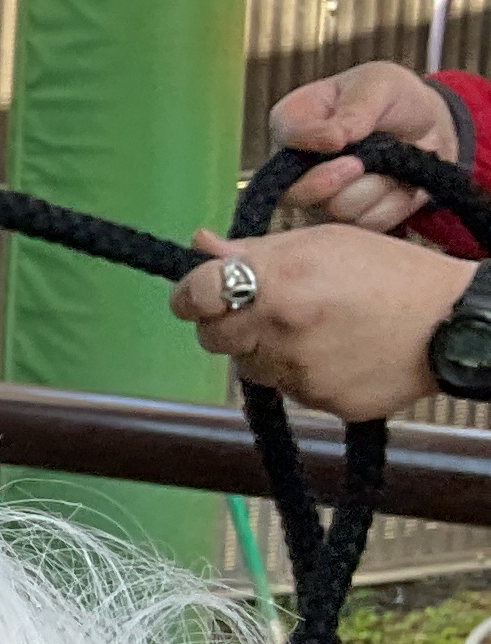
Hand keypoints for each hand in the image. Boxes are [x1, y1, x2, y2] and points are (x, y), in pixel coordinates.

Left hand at [170, 223, 472, 420]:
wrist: (452, 323)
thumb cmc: (389, 273)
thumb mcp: (324, 241)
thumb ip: (254, 249)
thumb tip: (199, 247)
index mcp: (280, 280)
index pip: (196, 293)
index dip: (190, 294)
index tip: (196, 294)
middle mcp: (283, 328)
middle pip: (212, 337)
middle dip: (227, 322)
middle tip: (265, 309)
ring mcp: (299, 371)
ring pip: (248, 365)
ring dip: (264, 348)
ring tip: (313, 328)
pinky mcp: (318, 401)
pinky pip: (285, 389)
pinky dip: (298, 373)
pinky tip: (334, 352)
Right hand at [267, 61, 461, 230]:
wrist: (430, 127)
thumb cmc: (394, 100)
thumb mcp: (380, 84)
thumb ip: (357, 107)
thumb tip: (337, 137)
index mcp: (295, 121)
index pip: (284, 134)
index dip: (309, 140)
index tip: (339, 139)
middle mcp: (296, 166)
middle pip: (295, 191)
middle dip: (330, 180)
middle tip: (358, 164)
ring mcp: (320, 197)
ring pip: (338, 208)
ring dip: (374, 186)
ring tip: (390, 162)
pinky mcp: (348, 218)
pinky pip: (367, 222)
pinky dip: (392, 202)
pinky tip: (399, 183)